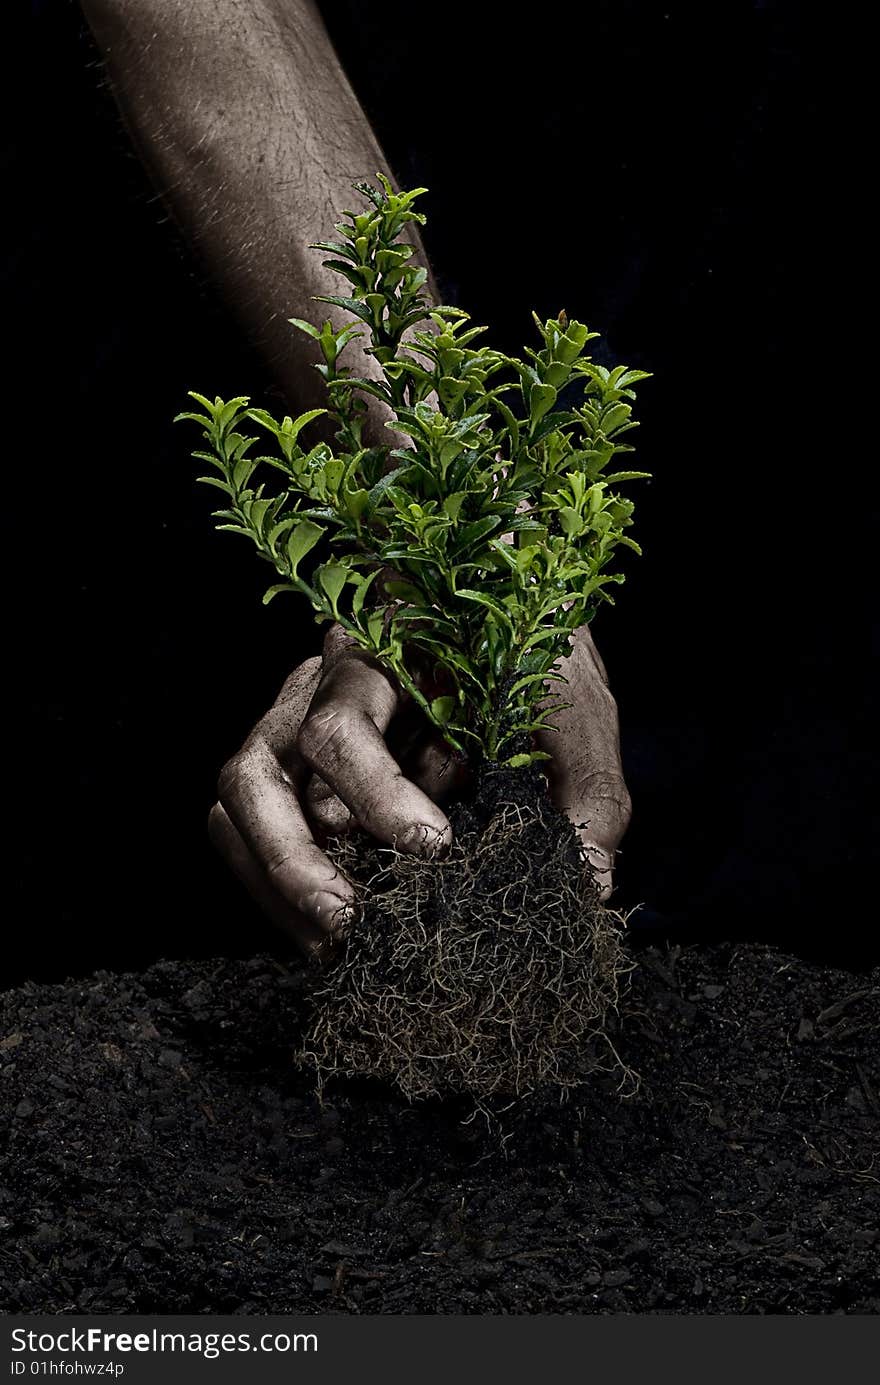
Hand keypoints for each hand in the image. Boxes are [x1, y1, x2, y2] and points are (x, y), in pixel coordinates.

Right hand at [208, 622, 630, 957]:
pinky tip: (330, 933)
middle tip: (351, 922)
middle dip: (295, 862)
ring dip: (277, 884)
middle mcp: (316, 688)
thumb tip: (587, 883)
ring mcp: (293, 727)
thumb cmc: (535, 648)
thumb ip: (588, 789)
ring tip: (337, 943)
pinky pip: (250, 832)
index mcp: (377, 655)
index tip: (435, 846)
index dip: (375, 797)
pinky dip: (278, 888)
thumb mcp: (576, 707)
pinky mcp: (295, 771)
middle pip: (256, 775)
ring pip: (239, 807)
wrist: (511, 596)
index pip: (338, 729)